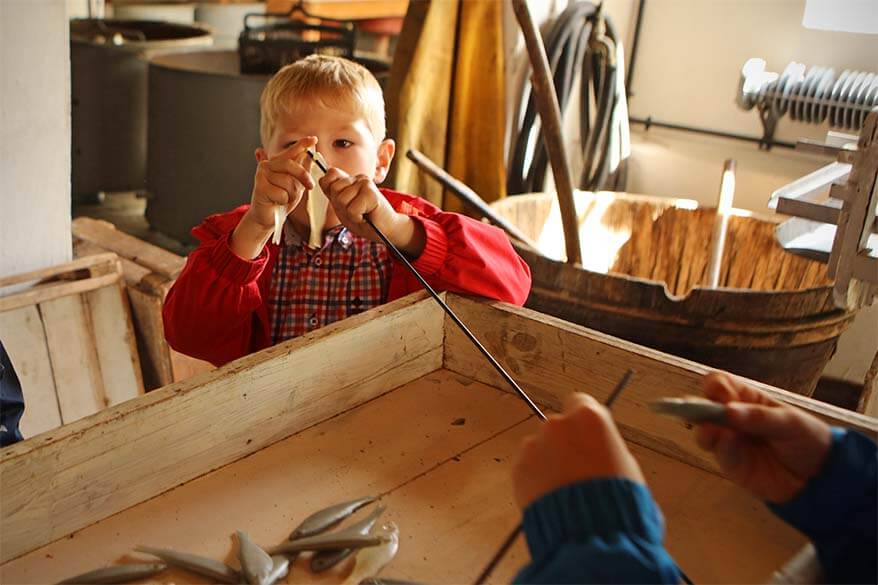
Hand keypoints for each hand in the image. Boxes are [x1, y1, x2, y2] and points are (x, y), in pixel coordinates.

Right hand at [247, 137, 316, 228]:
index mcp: (277, 162)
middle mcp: (267, 165)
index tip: (314, 139)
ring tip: (285, 198)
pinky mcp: (260, 188)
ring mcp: (261, 176)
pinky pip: (282, 194)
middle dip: (303, 177)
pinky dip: (284, 201)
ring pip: (288, 182)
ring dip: (292, 194)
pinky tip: (276, 202)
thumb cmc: (282, 199)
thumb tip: (309, 155)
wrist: (268, 216)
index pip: (291, 151)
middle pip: (291, 165)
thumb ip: (301, 169)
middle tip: (310, 186)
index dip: (302, 144)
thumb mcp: (296, 184)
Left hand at [319, 167, 424, 256]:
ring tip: (362, 214)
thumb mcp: (343, 207)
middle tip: (355, 211)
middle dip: (341, 206)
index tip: (345, 204)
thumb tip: (322, 178)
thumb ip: (333, 193)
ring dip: (350, 213)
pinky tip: (367, 216)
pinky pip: (353, 209)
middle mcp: (358, 178)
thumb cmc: (365, 220)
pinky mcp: (372, 193)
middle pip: (334, 190)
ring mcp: (366, 184)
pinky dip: (357, 217)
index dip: (331, 192)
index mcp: (350, 180)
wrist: (386, 230)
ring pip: (342, 200)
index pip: (329, 176)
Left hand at [512, 393, 644, 508]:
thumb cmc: (618, 502)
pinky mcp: (519, 467)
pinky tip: (551, 496)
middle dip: (565, 443)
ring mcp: (535, 444)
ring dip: (549, 461)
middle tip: (577, 470)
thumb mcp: (627, 466)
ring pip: (541, 447)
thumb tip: (599, 448)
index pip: (580, 401)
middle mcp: (558, 424)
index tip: (585, 434)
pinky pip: (528, 467)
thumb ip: (606, 447)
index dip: (582, 420)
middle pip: (559, 426)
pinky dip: (535, 478)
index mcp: (590, 418)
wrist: (590, 534)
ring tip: (564, 489)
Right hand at [695, 372, 831, 502]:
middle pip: (703, 406)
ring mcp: (729, 441)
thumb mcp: (790, 422)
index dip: (715, 386)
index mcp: (745, 398)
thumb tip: (727, 411)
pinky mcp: (732, 464)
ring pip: (704, 432)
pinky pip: (720, 454)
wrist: (821, 476)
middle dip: (696, 407)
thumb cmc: (807, 439)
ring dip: (705, 429)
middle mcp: (731, 418)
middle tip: (698, 410)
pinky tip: (729, 442)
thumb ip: (759, 417)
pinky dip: (722, 448)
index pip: (719, 384)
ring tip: (712, 430)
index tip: (719, 393)